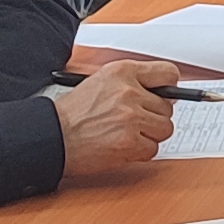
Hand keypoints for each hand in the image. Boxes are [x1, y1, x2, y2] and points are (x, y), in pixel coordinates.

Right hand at [53, 59, 179, 177]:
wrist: (54, 136)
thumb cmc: (75, 112)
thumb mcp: (102, 82)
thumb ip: (133, 82)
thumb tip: (166, 93)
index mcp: (123, 71)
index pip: (168, 73)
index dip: (169, 87)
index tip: (167, 95)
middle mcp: (128, 92)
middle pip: (168, 106)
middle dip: (154, 116)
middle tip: (134, 121)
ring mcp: (130, 117)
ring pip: (164, 128)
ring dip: (149, 135)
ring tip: (127, 134)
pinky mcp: (129, 141)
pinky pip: (153, 148)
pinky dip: (140, 151)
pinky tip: (122, 146)